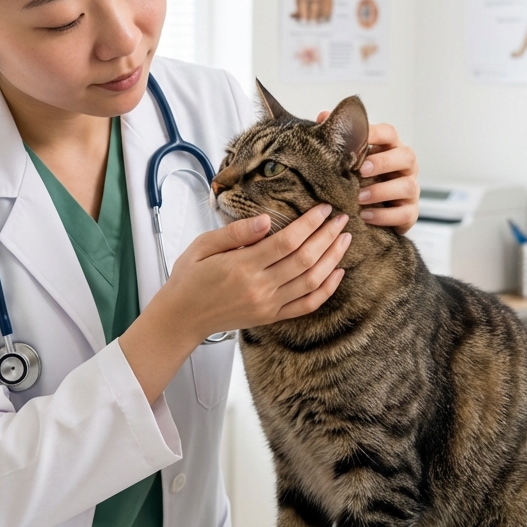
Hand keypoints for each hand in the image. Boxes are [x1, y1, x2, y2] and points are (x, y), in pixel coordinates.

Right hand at [119, 206, 349, 401]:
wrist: (182, 317)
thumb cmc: (189, 278)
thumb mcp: (202, 246)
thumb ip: (235, 232)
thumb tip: (265, 220)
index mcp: (242, 266)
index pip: (287, 241)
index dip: (310, 223)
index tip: (323, 209)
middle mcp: (260, 287)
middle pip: (305, 259)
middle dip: (327, 236)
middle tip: (342, 219)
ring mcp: (269, 304)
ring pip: (312, 281)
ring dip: (332, 258)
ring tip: (344, 239)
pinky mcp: (272, 316)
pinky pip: (307, 305)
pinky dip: (327, 289)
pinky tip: (338, 273)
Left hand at [316, 114, 418, 233]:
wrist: (372, 212)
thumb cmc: (361, 178)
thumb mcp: (350, 158)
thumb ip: (338, 139)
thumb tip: (322, 116)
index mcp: (391, 148)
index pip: (390, 133)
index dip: (375, 133)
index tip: (357, 138)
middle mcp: (406, 167)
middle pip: (407, 156)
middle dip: (383, 163)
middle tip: (360, 170)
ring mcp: (411, 189)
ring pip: (407, 186)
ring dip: (382, 192)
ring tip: (359, 197)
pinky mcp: (410, 212)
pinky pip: (404, 213)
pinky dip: (384, 216)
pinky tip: (365, 215)